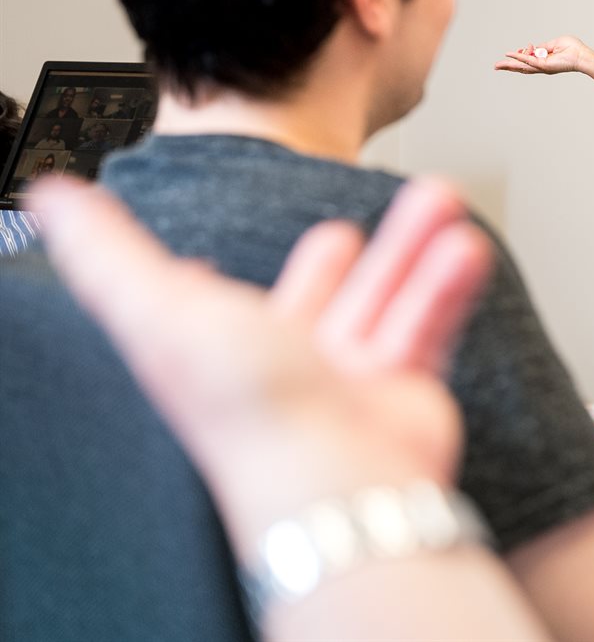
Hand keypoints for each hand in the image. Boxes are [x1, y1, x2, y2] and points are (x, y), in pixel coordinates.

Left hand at [28, 175, 493, 554]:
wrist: (339, 474)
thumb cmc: (248, 408)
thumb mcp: (160, 310)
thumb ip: (109, 251)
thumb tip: (53, 196)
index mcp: (214, 349)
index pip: (207, 311)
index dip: (209, 284)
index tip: (210, 262)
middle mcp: (282, 366)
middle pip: (319, 294)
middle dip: (346, 252)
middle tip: (358, 221)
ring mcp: (348, 379)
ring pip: (386, 298)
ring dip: (413, 247)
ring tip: (440, 197)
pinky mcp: (405, 388)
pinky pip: (430, 323)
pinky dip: (447, 284)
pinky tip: (463, 248)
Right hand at [494, 35, 589, 74]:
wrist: (581, 55)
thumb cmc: (572, 49)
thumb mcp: (554, 44)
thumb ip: (543, 47)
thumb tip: (534, 48)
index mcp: (544, 60)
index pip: (528, 60)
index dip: (523, 54)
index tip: (526, 46)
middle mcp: (542, 66)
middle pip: (522, 67)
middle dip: (509, 66)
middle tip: (497, 66)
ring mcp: (542, 66)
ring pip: (522, 66)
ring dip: (509, 65)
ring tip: (497, 65)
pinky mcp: (544, 65)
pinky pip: (528, 61)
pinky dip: (518, 58)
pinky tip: (509, 56)